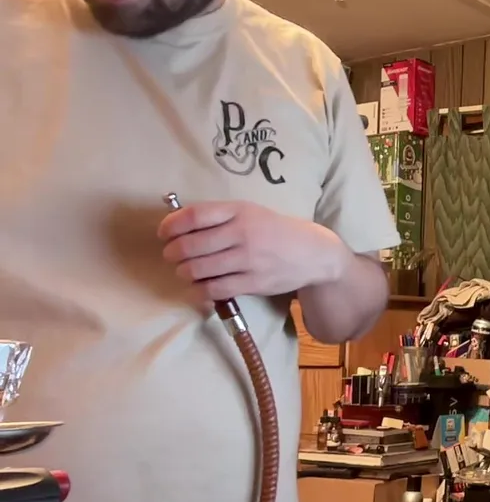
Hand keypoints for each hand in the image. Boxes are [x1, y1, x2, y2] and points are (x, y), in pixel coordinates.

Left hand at [158, 201, 350, 308]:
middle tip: (172, 256)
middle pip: (191, 245)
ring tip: (185, 271)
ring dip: (184, 272)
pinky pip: (215, 289)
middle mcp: (243, 233)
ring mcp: (248, 260)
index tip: (164, 233)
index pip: (194, 216)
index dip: (171, 225)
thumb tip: (179, 224)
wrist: (314, 253)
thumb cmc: (276, 230)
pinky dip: (199, 291)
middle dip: (173, 253)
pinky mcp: (253, 282)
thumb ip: (220, 217)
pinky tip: (197, 288)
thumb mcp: (252, 213)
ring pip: (199, 269)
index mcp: (240, 211)